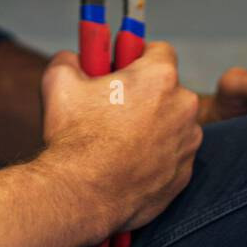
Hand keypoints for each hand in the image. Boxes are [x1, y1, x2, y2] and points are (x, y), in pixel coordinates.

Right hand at [41, 42, 202, 245]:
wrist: (80, 196)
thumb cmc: (73, 137)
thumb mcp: (59, 80)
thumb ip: (72, 59)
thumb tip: (77, 59)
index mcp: (159, 77)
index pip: (160, 51)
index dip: (138, 57)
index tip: (122, 69)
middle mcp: (183, 107)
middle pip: (168, 88)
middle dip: (146, 93)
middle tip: (115, 107)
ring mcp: (187, 144)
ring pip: (172, 123)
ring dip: (154, 125)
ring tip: (118, 140)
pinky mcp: (184, 175)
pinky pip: (172, 155)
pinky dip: (155, 156)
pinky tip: (126, 163)